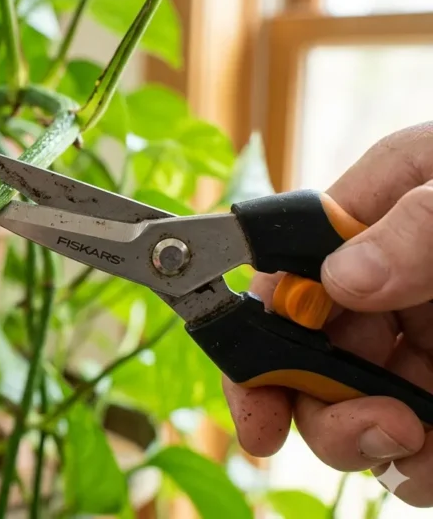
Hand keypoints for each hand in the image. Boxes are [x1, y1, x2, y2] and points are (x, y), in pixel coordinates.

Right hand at [224, 122, 432, 505]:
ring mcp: (430, 342)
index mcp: (387, 208)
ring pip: (357, 407)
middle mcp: (397, 279)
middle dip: (321, 404)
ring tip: (421, 444)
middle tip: (376, 430)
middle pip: (310, 352)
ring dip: (372, 442)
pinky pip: (420, 444)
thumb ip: (422, 224)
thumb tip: (345, 277)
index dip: (259, 334)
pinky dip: (423, 466)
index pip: (288, 270)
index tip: (258, 403)